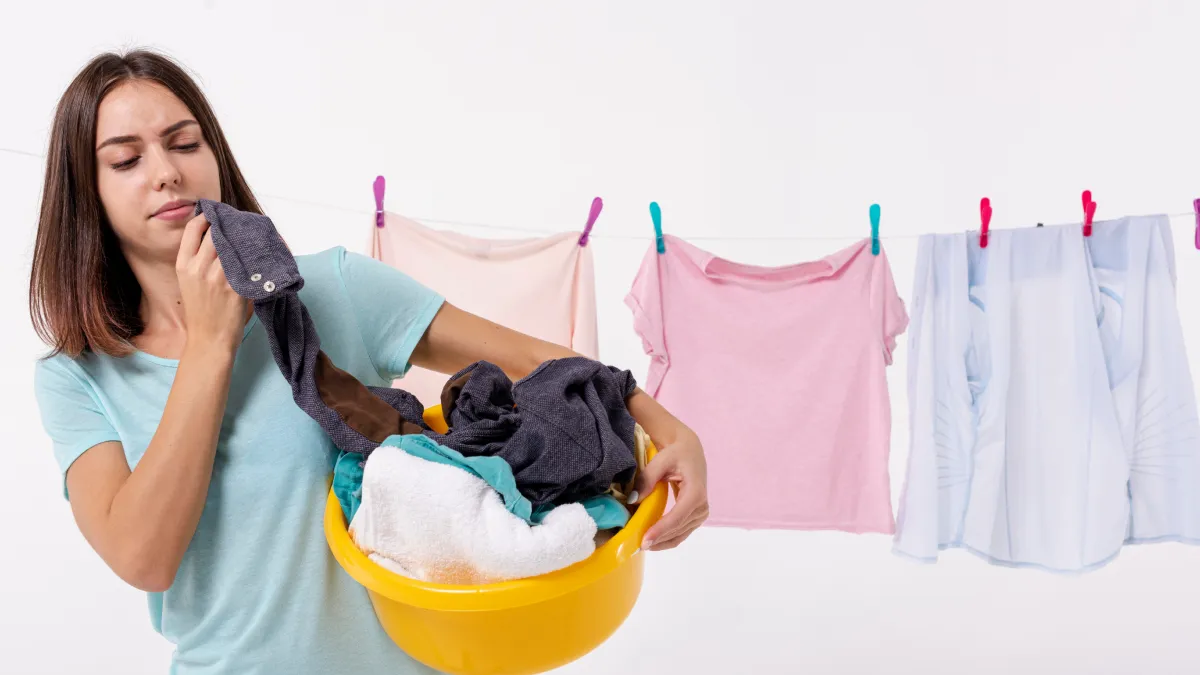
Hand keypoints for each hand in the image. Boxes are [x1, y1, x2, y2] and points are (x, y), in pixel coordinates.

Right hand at [175, 214, 247, 354]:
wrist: (209, 340)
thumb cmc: (202, 313)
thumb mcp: (189, 283)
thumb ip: (198, 261)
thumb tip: (217, 238)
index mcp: (184, 265)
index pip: (193, 229)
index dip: (207, 216)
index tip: (218, 214)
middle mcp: (199, 268)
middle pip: (217, 231)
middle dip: (231, 223)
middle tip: (242, 222)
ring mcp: (218, 277)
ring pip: (234, 244)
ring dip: (246, 237)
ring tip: (255, 234)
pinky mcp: (236, 288)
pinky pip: (248, 262)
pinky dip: (256, 254)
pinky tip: (263, 251)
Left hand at [632, 426, 708, 550]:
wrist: (690, 452)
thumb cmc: (676, 454)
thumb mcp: (661, 460)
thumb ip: (647, 479)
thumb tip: (633, 500)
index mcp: (696, 492)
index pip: (677, 517)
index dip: (660, 530)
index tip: (644, 541)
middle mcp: (702, 506)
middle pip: (678, 529)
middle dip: (657, 539)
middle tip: (635, 546)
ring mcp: (701, 514)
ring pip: (679, 535)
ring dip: (661, 542)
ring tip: (640, 545)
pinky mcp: (696, 517)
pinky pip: (681, 533)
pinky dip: (666, 539)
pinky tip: (651, 541)